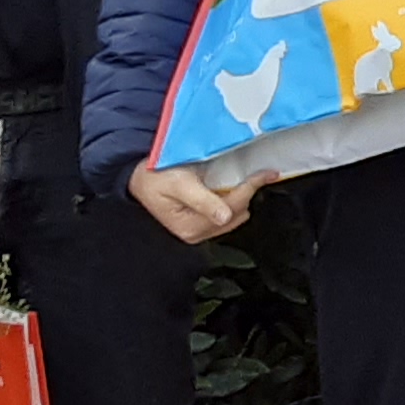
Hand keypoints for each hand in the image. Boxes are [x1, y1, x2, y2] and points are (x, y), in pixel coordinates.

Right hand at [128, 160, 250, 243]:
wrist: (137, 178)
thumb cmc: (154, 177)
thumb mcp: (178, 184)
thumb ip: (202, 200)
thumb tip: (225, 216)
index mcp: (190, 227)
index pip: (232, 208)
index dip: (251, 188)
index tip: (267, 173)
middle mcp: (196, 233)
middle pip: (237, 213)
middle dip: (247, 193)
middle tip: (256, 171)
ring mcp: (199, 229)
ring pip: (235, 214)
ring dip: (241, 196)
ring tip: (243, 177)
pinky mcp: (200, 222)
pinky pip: (226, 212)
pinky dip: (232, 198)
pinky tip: (229, 185)